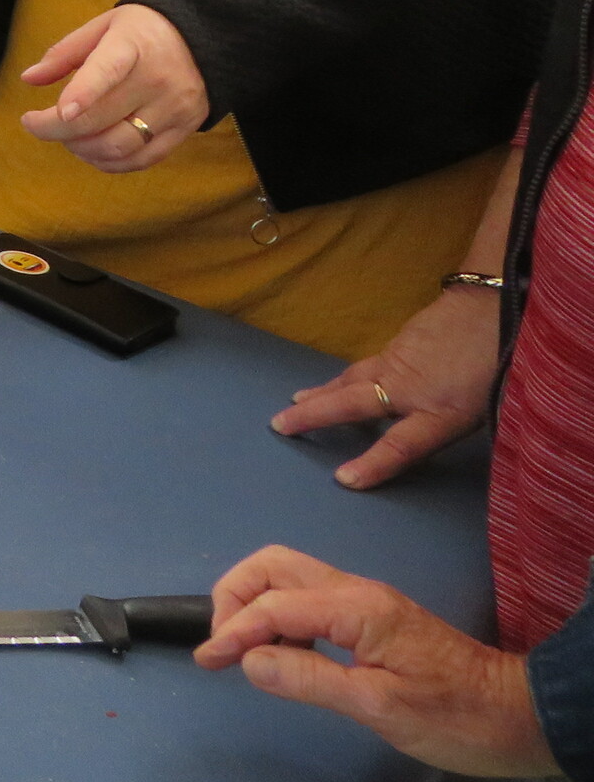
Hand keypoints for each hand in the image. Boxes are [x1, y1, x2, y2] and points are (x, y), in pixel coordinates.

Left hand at [17, 4, 208, 171]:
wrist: (207, 38)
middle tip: (35, 124)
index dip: (84, 93)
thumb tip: (28, 79)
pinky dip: (109, 163)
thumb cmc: (143, 31)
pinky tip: (91, 152)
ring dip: (81, 149)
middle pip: (101, 119)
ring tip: (66, 137)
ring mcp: (173, 108)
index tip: (61, 113)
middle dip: (55, 129)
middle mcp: (156, 79)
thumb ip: (64, 53)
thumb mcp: (104, 26)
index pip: (108, 71)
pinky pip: (142, 160)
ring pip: (119, 146)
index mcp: (133, 45)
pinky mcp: (184, 129)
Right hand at [195, 547, 554, 777]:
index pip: (274, 605)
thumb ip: (309, 679)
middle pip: (272, 565)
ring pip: (287, 574)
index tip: (207, 663)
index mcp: (356, 608)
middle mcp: (354, 591)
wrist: (517, 716)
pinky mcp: (368, 616)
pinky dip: (275, 613)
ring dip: (252, 601)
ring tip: (241, 648)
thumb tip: (248, 661)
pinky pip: (305, 597)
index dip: (233, 631)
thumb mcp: (379, 708)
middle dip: (234, 595)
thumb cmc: (453, 718)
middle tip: (221, 645)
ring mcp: (362, 600)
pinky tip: (277, 650)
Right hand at [272, 286, 499, 488]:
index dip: (373, 464)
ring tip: (298, 399)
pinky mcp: (398, 342)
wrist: (494, 304)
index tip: (342, 478)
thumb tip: (441, 437)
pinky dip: (347, 375)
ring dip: (323, 391)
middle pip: (353, 403)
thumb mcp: (491, 404)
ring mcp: (399, 361)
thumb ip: (460, 422)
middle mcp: (410, 389)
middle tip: (279, 423)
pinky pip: (367, 365)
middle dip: (314, 415)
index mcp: (440, 413)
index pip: (401, 446)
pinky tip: (344, 379)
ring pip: (352, 379)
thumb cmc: (501, 361)